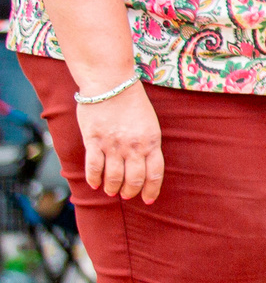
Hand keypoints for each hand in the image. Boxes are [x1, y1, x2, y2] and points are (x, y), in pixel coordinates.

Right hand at [76, 82, 163, 202]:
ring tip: (111, 191)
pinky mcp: (94, 140)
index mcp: (152, 142)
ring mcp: (113, 145)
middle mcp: (134, 146)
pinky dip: (94, 179)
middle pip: (134, 179)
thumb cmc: (132, 102)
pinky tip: (94, 184)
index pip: (155, 173)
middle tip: (126, 195)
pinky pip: (94, 166)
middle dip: (131, 192)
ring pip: (114, 177)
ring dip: (113, 188)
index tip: (148, 199)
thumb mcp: (150, 123)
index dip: (151, 189)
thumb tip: (143, 163)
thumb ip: (147, 144)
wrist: (111, 83)